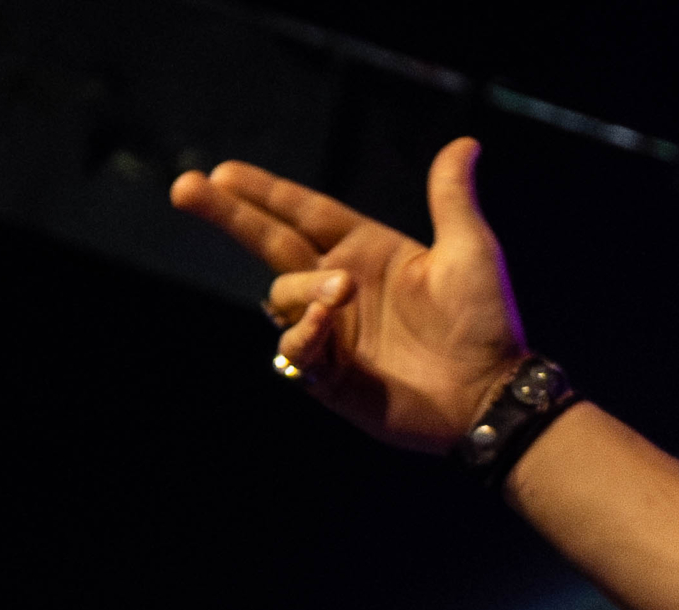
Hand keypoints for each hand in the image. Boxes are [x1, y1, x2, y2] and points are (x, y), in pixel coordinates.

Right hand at [171, 136, 527, 451]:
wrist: (493, 394)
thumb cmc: (488, 324)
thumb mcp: (471, 251)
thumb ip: (452, 197)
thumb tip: (465, 144)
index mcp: (369, 250)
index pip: (303, 212)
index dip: (265, 192)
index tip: (224, 171)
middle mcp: (342, 287)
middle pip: (269, 242)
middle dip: (228, 215)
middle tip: (185, 188)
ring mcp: (335, 332)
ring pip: (282, 295)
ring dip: (303, 288)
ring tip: (343, 290)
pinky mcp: (333, 377)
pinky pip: (294, 351)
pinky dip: (302, 334)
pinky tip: (323, 325)